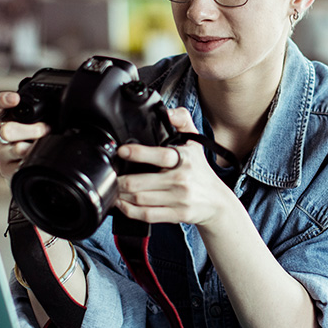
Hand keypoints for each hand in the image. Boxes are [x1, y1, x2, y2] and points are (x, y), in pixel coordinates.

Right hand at [0, 91, 49, 180]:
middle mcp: (0, 134)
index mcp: (6, 117)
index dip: (1, 100)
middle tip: (47, 130)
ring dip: (36, 147)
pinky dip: (35, 162)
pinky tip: (39, 159)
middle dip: (31, 129)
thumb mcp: (41, 120)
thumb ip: (45, 113)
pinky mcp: (7, 170)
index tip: (15, 99)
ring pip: (17, 149)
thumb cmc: (40, 137)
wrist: (37, 164)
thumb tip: (63, 109)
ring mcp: (2, 153)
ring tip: (46, 146)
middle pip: (7, 130)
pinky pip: (21, 166)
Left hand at [115, 107, 238, 228]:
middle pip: (141, 183)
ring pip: (140, 199)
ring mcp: (178, 199)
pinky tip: (122, 204)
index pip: (160, 155)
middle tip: (111, 176)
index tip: (122, 151)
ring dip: (121, 196)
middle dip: (120, 180)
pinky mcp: (176, 214)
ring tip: (113, 189)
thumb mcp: (195, 142)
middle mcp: (182, 179)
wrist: (216, 202)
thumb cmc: (200, 170)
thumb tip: (168, 112)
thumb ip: (182, 120)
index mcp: (184, 159)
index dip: (138, 153)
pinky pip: (147, 214)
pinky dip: (130, 211)